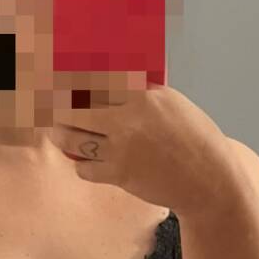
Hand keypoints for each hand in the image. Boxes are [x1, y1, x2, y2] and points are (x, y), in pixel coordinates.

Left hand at [51, 83, 236, 217]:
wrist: (208, 181)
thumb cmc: (195, 140)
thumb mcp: (172, 103)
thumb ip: (142, 90)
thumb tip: (115, 77)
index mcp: (143, 94)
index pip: (95, 80)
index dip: (70, 80)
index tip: (57, 79)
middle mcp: (128, 117)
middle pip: (73, 107)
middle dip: (57, 107)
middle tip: (50, 107)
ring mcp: (121, 147)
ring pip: (72, 138)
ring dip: (61, 135)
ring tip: (58, 132)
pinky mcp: (119, 174)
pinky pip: (83, 168)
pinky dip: (81, 164)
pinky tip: (86, 160)